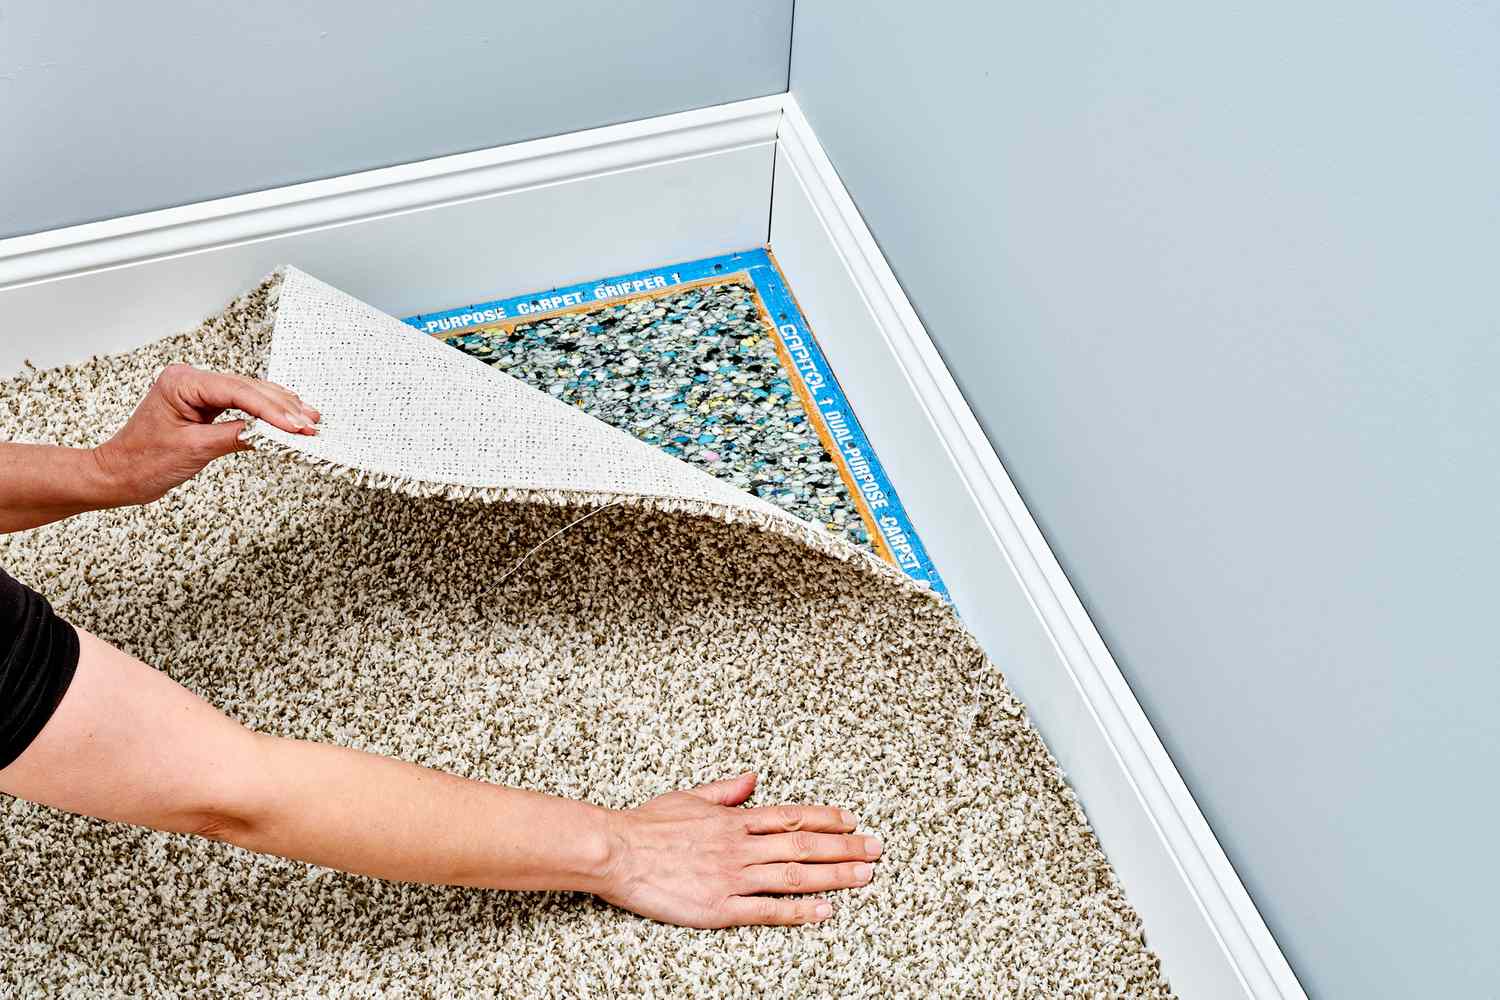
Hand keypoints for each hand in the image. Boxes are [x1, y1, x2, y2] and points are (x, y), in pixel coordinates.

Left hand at [93, 364, 319, 504]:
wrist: (118, 476)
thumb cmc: (143, 463)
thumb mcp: (195, 450)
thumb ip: (236, 436)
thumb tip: (273, 433)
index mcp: (181, 382)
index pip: (237, 391)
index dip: (271, 409)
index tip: (296, 425)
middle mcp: (190, 379)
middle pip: (248, 389)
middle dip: (282, 408)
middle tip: (311, 423)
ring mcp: (197, 390)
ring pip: (249, 394)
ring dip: (279, 409)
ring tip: (308, 420)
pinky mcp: (204, 404)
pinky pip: (241, 404)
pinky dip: (264, 414)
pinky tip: (286, 418)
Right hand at [598, 772, 881, 926]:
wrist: (615, 852)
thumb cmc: (646, 825)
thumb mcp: (688, 797)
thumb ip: (724, 791)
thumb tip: (752, 778)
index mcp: (732, 819)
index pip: (790, 816)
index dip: (825, 819)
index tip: (851, 821)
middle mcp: (739, 846)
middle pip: (802, 846)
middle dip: (844, 847)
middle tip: (875, 849)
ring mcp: (732, 877)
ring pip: (794, 876)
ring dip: (834, 876)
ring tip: (865, 876)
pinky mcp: (719, 907)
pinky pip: (766, 909)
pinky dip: (799, 911)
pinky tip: (824, 911)